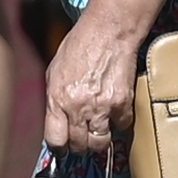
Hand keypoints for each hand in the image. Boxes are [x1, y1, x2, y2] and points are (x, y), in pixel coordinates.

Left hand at [44, 9, 142, 156]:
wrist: (108, 31)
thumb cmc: (81, 45)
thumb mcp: (54, 71)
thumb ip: (54, 99)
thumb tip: (55, 120)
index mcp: (57, 100)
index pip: (55, 140)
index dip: (60, 146)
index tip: (64, 145)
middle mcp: (78, 107)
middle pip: (79, 146)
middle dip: (81, 144)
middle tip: (83, 136)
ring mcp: (102, 107)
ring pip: (100, 143)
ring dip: (100, 138)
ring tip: (99, 127)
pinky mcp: (122, 104)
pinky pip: (121, 126)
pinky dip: (119, 122)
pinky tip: (114, 110)